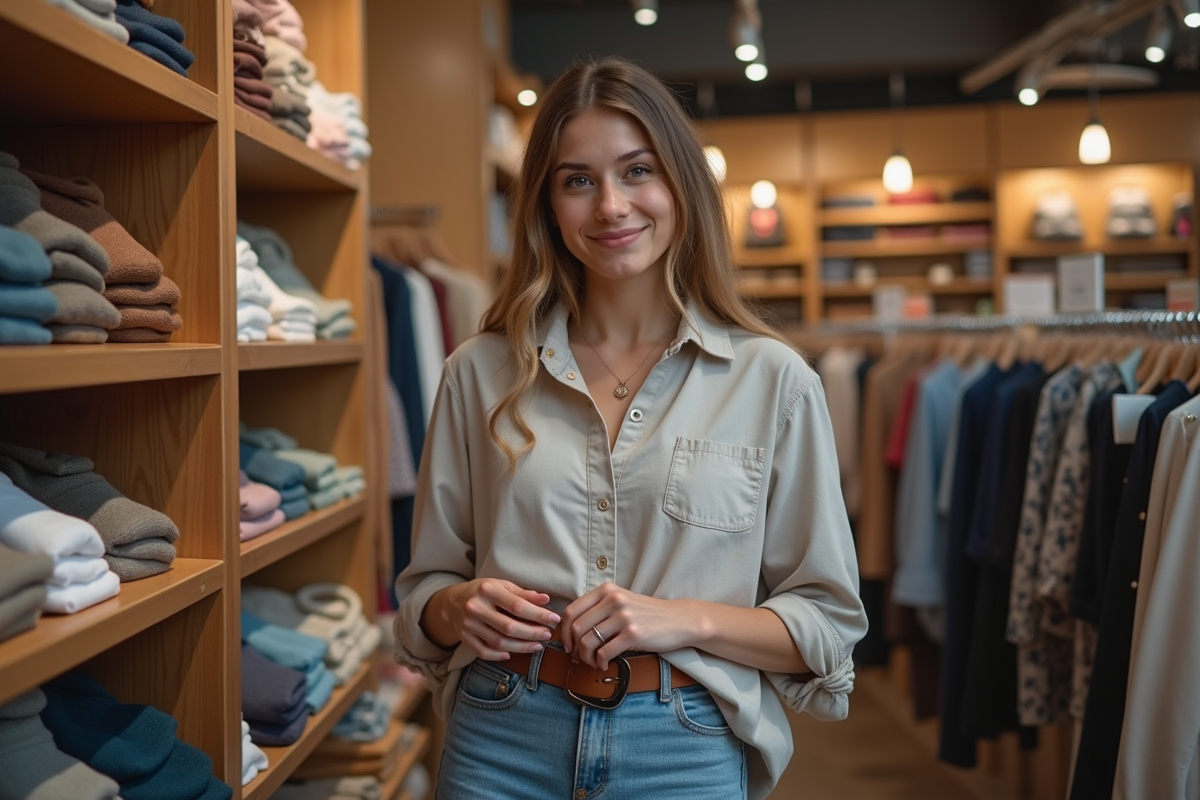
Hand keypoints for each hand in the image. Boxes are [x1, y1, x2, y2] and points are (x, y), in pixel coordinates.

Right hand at [434, 579, 559, 660]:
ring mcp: (469, 625)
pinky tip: (512, 654)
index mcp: (488, 590)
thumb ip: (523, 593)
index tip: (554, 619)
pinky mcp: (464, 638)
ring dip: (521, 647)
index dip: (538, 614)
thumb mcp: (502, 585)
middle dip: (532, 633)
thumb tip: (546, 600)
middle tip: (548, 635)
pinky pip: (484, 652)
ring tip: (538, 645)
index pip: (517, 606)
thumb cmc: (483, 591)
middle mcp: (476, 608)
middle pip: (509, 627)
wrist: (452, 601)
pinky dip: (499, 656)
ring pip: (499, 642)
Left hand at [560, 582, 697, 669]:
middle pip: (576, 628)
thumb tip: (571, 629)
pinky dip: (600, 662)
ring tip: (593, 662)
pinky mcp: (633, 634)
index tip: (567, 643)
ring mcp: (623, 616)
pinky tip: (604, 664)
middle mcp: (613, 600)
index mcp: (607, 590)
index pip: (572, 610)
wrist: (678, 620)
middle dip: (574, 647)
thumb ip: (599, 608)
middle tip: (579, 657)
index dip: (563, 630)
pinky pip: (604, 652)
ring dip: (586, 658)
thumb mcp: (622, 601)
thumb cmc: (647, 614)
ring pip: (588, 642)